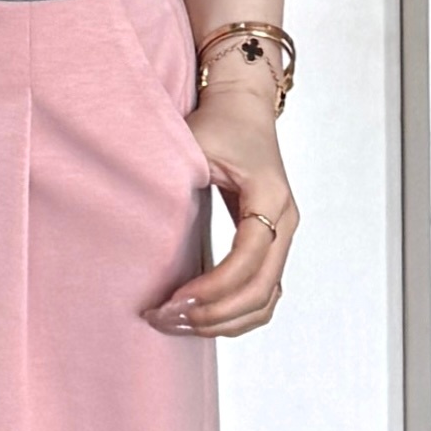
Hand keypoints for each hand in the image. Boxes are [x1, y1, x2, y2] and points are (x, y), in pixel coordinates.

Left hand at [155, 53, 298, 337]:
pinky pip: (263, 293)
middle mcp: (285, 220)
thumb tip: (146, 230)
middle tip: (167, 319)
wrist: (244, 107)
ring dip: (225, 321)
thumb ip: (176, 180)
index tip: (173, 299)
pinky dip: (235, 313)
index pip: (248, 258)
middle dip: (214, 314)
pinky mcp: (272, 244)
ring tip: (179, 323)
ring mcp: (283, 235)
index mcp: (270, 196)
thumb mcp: (195, 144)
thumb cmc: (218, 122)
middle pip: (262, 291)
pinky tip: (199, 316)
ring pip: (266, 301)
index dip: (213, 287)